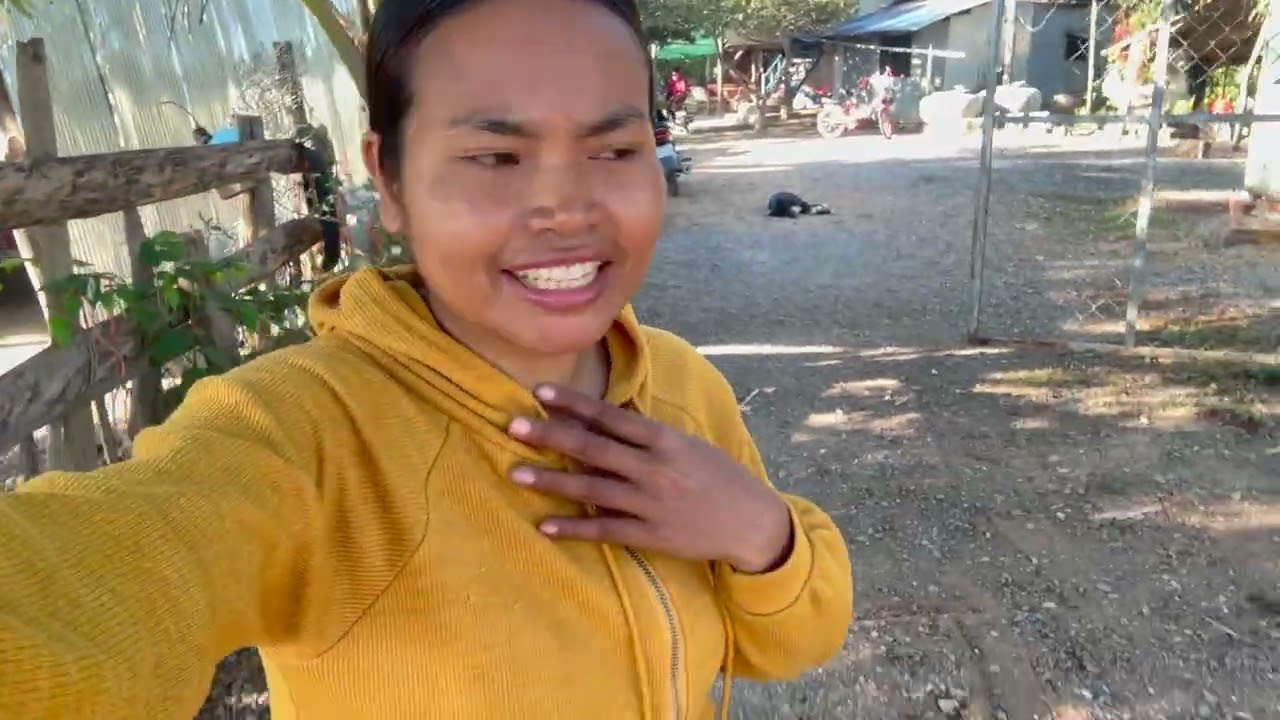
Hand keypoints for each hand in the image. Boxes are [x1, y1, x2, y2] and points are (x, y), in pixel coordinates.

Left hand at [507, 384, 793, 573]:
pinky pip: (605, 530)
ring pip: (592, 489)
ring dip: (552, 480)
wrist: (751, 522)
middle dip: (551, 435)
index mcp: (664, 440)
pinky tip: (545, 525)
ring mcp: (651, 503)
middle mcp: (654, 469)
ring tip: (515, 472)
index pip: (610, 416)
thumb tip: (604, 417)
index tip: (538, 391)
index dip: (573, 403)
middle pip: (593, 448)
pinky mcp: (650, 535)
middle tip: (512, 425)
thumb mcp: (688, 445)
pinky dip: (574, 528)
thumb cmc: (717, 477)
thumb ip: (647, 435)